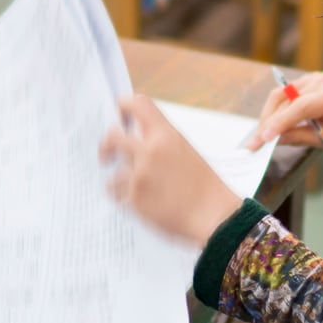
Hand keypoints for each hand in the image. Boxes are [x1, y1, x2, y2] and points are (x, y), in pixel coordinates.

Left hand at [99, 95, 243, 246]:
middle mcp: (151, 151)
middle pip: (112, 136)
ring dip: (119, 182)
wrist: (216, 217)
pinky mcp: (135, 199)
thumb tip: (135, 142)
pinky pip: (118, 195)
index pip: (138, 104)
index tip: (119, 116)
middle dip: (106, 145)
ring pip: (113, 173)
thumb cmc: (206, 187)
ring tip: (136, 191)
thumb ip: (161, 144)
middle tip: (106, 155)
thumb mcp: (186, 153)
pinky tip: (141, 204)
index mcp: (167, 135)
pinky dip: (125, 201)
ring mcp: (140, 175)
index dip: (123, 106)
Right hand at [245, 71, 322, 151]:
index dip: (280, 122)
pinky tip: (270, 123)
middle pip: (287, 98)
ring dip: (269, 114)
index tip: (263, 138)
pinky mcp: (310, 79)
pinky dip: (277, 108)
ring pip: (282, 94)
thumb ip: (300, 137)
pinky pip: (286, 92)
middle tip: (255, 141)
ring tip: (260, 134)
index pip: (301, 106)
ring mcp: (316, 76)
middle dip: (268, 121)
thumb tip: (273, 139)